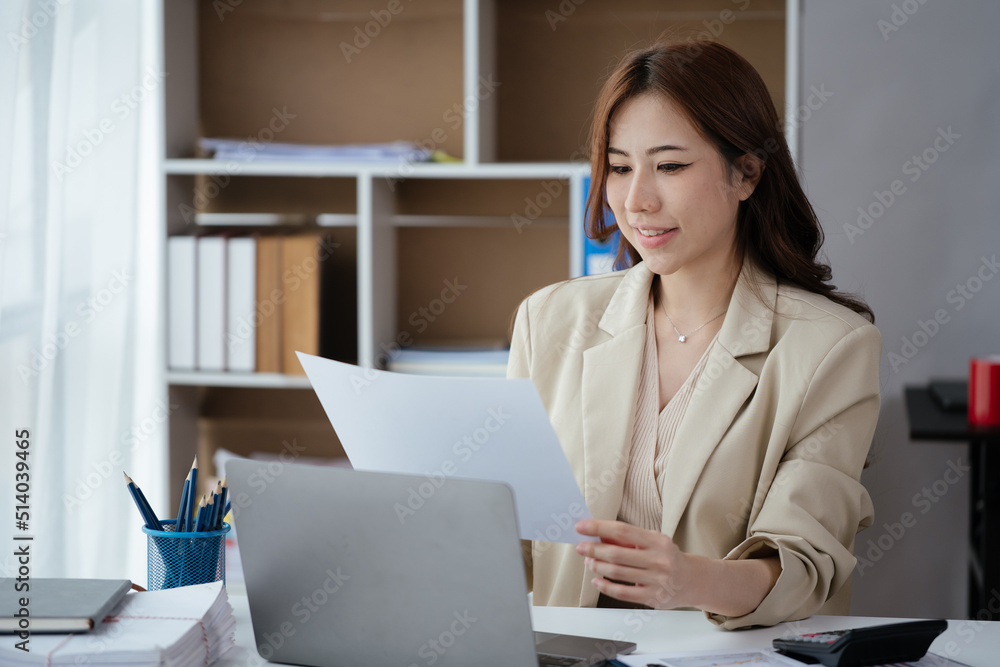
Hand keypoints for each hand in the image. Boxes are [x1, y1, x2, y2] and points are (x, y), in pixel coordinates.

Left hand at [575, 519, 694, 608]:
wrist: (693, 580)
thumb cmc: (668, 557)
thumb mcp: (653, 542)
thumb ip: (629, 540)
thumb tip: (599, 536)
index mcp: (657, 541)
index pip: (622, 531)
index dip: (599, 528)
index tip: (582, 527)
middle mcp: (658, 560)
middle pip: (617, 554)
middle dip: (594, 550)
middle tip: (581, 548)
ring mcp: (657, 580)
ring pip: (617, 573)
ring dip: (597, 567)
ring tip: (589, 562)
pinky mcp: (653, 598)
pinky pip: (623, 593)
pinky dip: (606, 586)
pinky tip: (597, 580)